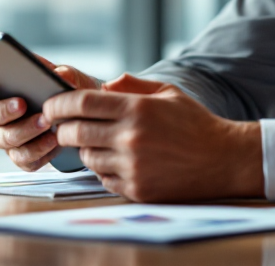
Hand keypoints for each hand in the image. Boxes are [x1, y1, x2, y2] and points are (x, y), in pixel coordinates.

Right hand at [0, 57, 101, 171]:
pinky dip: (40, 150)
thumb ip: (64, 73)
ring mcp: (8, 140)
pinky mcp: (23, 159)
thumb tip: (60, 75)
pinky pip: (26, 159)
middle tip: (22, 104)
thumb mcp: (68, 78)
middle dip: (5, 110)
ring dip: (27, 131)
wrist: (80, 120)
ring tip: (46, 123)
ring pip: (8, 140)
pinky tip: (55, 141)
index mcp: (1, 93)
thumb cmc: (65, 94)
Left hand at [43, 73, 263, 201]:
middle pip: (75, 132)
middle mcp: (131, 137)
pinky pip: (104, 178)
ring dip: (85, 150)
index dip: (59, 103)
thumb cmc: (194, 123)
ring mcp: (133, 165)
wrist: (224, 159)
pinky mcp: (137, 188)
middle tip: (64, 127)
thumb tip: (103, 86)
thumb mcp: (167, 92)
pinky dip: (104, 169)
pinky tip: (117, 161)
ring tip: (98, 143)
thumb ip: (132, 86)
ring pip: (87, 157)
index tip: (50, 105)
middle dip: (63, 129)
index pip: (81, 103)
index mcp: (136, 109)